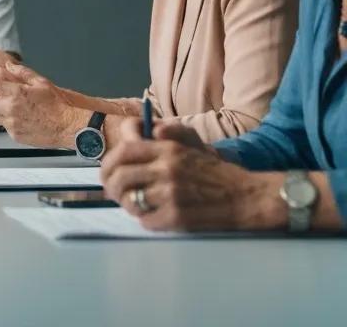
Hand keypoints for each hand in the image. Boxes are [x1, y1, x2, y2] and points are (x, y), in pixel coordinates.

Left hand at [0, 60, 81, 147]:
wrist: (69, 127)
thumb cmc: (56, 102)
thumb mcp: (40, 81)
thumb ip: (20, 72)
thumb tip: (6, 65)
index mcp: (15, 91)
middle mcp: (9, 107)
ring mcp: (11, 123)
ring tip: (14, 107)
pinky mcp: (14, 135)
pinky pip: (4, 126)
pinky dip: (8, 121)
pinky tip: (24, 119)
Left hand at [100, 118, 276, 230]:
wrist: (247, 196)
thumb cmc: (215, 172)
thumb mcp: (189, 146)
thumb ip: (160, 140)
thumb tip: (133, 134)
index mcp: (167, 148)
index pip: (123, 151)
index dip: (108, 163)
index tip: (106, 172)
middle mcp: (166, 168)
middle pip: (120, 177)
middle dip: (111, 187)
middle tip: (113, 193)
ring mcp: (171, 193)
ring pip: (131, 200)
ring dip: (129, 205)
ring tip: (135, 205)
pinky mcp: (178, 216)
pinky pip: (146, 221)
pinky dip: (146, 221)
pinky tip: (154, 217)